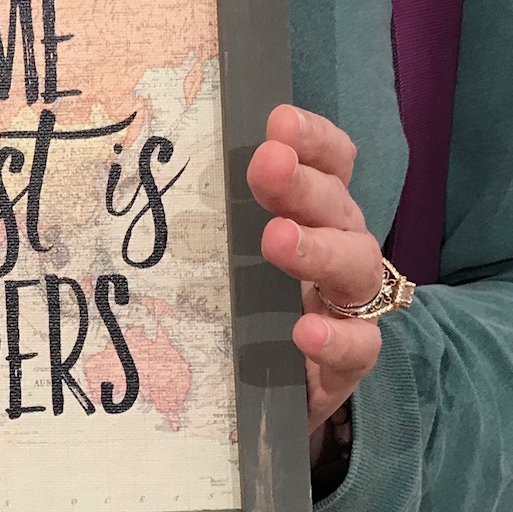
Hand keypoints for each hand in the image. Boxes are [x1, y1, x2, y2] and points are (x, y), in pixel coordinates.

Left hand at [247, 105, 385, 449]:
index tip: (279, 120)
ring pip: (356, 267)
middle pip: (338, 207)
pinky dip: (334, 338)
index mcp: (316, 216)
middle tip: (268, 167)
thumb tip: (154, 175)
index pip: (331, 165)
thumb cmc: (253, 306)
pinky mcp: (350, 361)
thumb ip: (216, 220)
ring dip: (318, 249)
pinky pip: (359, 345)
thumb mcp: (232, 258)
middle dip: (303, 184)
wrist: (278, 391)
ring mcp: (351, 306)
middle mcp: (341, 249)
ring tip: (277, 240)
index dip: (313, 139)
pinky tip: (304, 331)